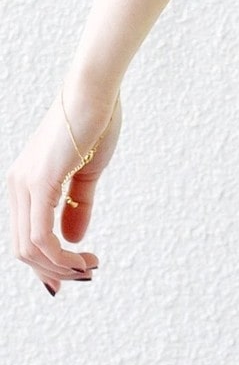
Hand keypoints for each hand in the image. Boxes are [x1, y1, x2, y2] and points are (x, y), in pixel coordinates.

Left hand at [7, 80, 121, 295]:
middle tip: (86, 273)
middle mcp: (17, 186)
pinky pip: (41, 235)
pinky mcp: (39, 183)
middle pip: (24, 249)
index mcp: (26, 183)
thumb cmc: (94, 121)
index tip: (75, 272)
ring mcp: (25, 185)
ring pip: (30, 248)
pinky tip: (82, 256)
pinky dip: (60, 254)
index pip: (26, 236)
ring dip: (60, 266)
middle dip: (55, 270)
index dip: (48, 262)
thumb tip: (74, 239)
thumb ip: (77, 205)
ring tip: (89, 267)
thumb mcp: (87, 171)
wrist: (95, 91)